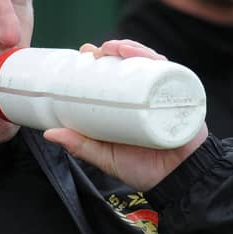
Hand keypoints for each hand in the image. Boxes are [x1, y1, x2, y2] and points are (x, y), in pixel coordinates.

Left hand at [43, 39, 207, 190]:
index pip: (116, 74)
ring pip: (151, 64)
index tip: (83, 53)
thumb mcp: (105, 156)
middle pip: (132, 64)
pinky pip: (175, 76)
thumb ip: (80, 146)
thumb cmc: (142, 169)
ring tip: (115, 48)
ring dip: (133, 49)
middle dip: (113, 49)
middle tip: (94, 51)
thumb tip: (48, 133)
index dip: (100, 59)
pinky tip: (146, 57)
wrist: (178, 184)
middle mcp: (147, 96)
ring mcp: (165, 96)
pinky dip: (160, 62)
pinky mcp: (184, 99)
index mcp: (129, 105)